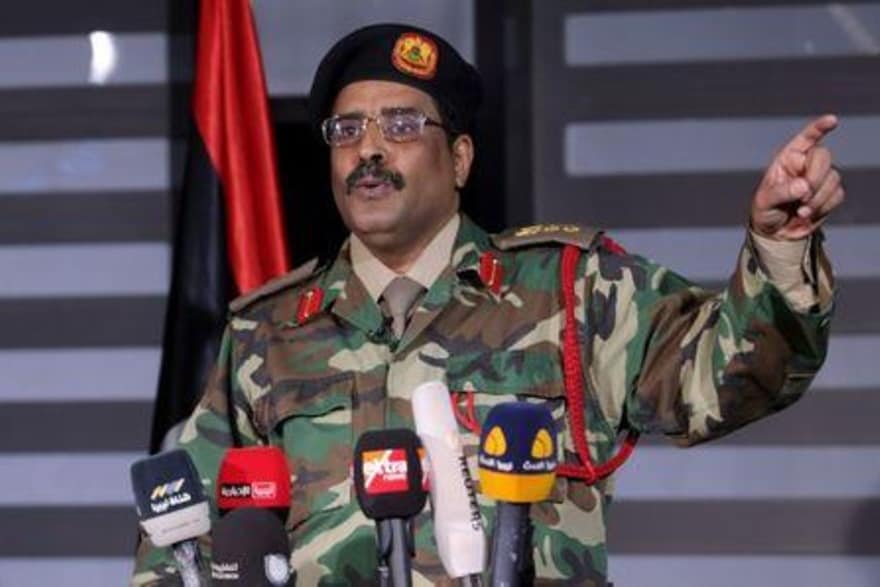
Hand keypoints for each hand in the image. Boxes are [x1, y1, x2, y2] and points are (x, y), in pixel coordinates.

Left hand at [750, 114, 843, 240]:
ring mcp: (820, 178)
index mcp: (788, 158)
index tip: (832, 120)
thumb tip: (803, 186)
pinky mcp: (830, 193)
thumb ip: (781, 192)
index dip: (819, 128)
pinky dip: (823, 207)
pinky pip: (837, 194)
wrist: (775, 233)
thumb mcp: (765, 201)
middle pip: (823, 157)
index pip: (806, 138)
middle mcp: (806, 164)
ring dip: (817, 198)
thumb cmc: (765, 211)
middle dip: (815, 177)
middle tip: (803, 196)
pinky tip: (808, 214)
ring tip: (800, 211)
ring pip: (833, 178)